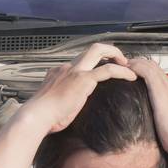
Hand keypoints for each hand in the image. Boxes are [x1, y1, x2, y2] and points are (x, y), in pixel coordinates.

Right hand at [16, 43, 138, 134]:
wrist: (36, 116)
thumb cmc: (42, 118)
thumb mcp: (53, 106)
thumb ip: (62, 103)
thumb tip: (66, 112)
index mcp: (59, 73)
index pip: (79, 61)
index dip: (94, 63)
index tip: (104, 70)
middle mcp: (66, 67)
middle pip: (90, 49)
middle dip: (108, 51)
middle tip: (120, 61)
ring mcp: (75, 71)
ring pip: (98, 50)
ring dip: (116, 55)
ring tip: (128, 66)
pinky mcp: (83, 80)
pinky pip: (107, 70)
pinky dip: (122, 71)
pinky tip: (131, 77)